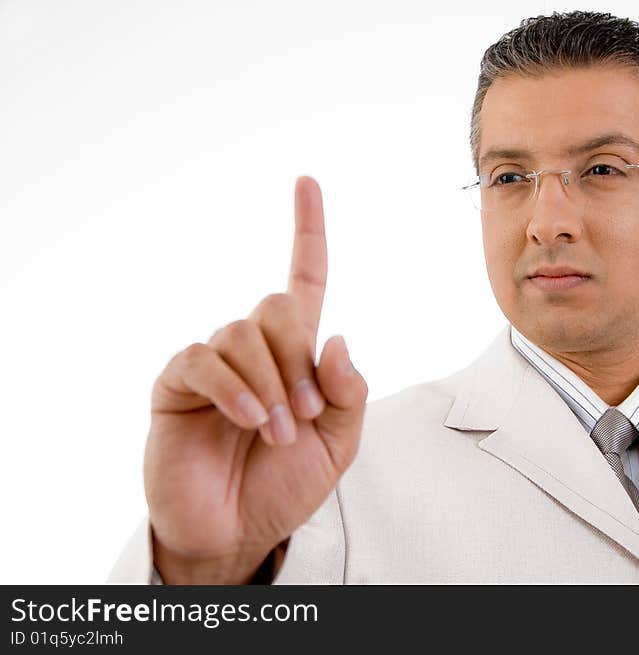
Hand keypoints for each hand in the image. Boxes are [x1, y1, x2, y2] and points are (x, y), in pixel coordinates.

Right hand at [143, 177, 367, 583]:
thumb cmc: (285, 485)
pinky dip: (235, 390)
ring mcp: (213, 364)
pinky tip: (250, 421)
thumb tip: (337, 337)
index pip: (304, 280)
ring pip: (243, 333)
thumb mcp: (339, 443)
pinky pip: (204, 361)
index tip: (307, 182)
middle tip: (305, 415)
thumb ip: (347, 391)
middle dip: (298, 360)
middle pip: (277, 306)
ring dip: (271, 386)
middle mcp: (253, 349)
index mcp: (296, 356)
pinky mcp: (178, 384)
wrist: (237, 533)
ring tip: (277, 433)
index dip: (307, 233)